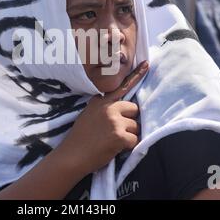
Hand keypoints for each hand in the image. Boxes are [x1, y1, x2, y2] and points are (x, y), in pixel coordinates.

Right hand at [56, 60, 148, 176]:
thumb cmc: (81, 137)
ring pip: (136, 126)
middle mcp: (108, 107)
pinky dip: (128, 147)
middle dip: (130, 120)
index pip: (121, 86)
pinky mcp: (119, 135)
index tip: (147, 64)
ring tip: (112, 141)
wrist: (72, 155)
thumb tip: (120, 106)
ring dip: (128, 135)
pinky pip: (134, 140)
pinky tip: (114, 148)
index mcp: (100, 101)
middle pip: (134, 109)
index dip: (136, 75)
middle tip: (116, 131)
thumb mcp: (88, 114)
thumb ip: (103, 106)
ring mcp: (114, 120)